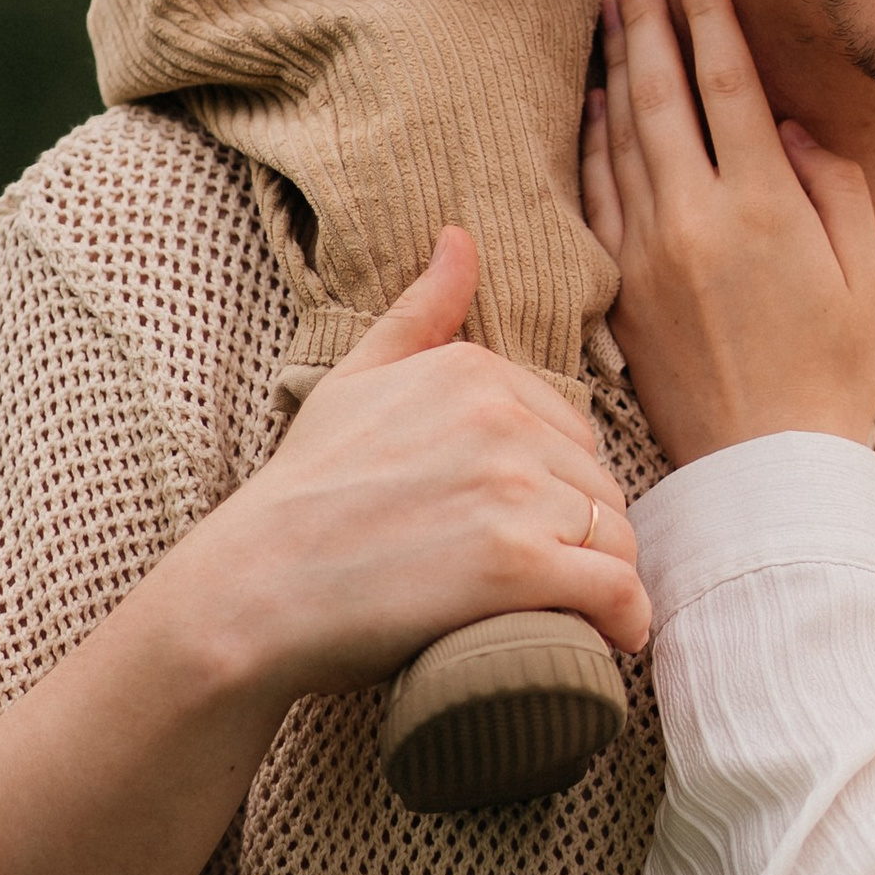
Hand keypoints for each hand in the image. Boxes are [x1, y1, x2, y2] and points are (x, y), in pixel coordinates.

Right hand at [152, 229, 647, 694]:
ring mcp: (510, 491)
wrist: (251, 590)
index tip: (535, 526)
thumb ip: (419, 313)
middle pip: (599, 484)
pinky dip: (622, 619)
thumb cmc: (300, 494)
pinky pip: (614, 588)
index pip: (572, 431)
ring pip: (615, 536)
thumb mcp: (352, 382)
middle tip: (552, 578)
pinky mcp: (514, 566)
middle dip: (586, 534)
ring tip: (575, 612)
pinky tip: (610, 636)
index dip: (561, 486)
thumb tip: (460, 238)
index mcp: (471, 371)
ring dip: (606, 578)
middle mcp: (499, 419)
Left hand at [579, 0, 874, 466]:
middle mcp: (696, 217)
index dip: (708, 14)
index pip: (727, 82)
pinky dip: (594, 139)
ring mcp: (647, 252)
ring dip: (614, 65)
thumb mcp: (861, 274)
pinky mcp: (621, 288)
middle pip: (659, 92)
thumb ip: (830, 184)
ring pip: (620, 135)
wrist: (766, 469)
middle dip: (644, 19)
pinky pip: (597, 194)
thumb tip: (787, 123)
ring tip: (610, 11)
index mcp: (765, 206)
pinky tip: (598, 103)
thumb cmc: (832, 373)